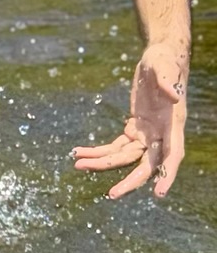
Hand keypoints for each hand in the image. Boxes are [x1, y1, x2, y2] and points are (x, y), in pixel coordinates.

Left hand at [71, 44, 185, 197]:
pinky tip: (80, 152)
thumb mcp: (164, 66)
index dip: (167, 174)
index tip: (159, 193)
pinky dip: (98, 150)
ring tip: (78, 164)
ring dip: (102, 163)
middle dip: (130, 181)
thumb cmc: (165, 61)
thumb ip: (168, 80)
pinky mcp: (134, 128)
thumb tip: (174, 95)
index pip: (173, 154)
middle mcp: (161, 133)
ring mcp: (147, 133)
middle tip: (111, 194)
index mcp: (173, 123)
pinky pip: (115, 145)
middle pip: (147, 164)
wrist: (159, 57)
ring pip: (125, 157)